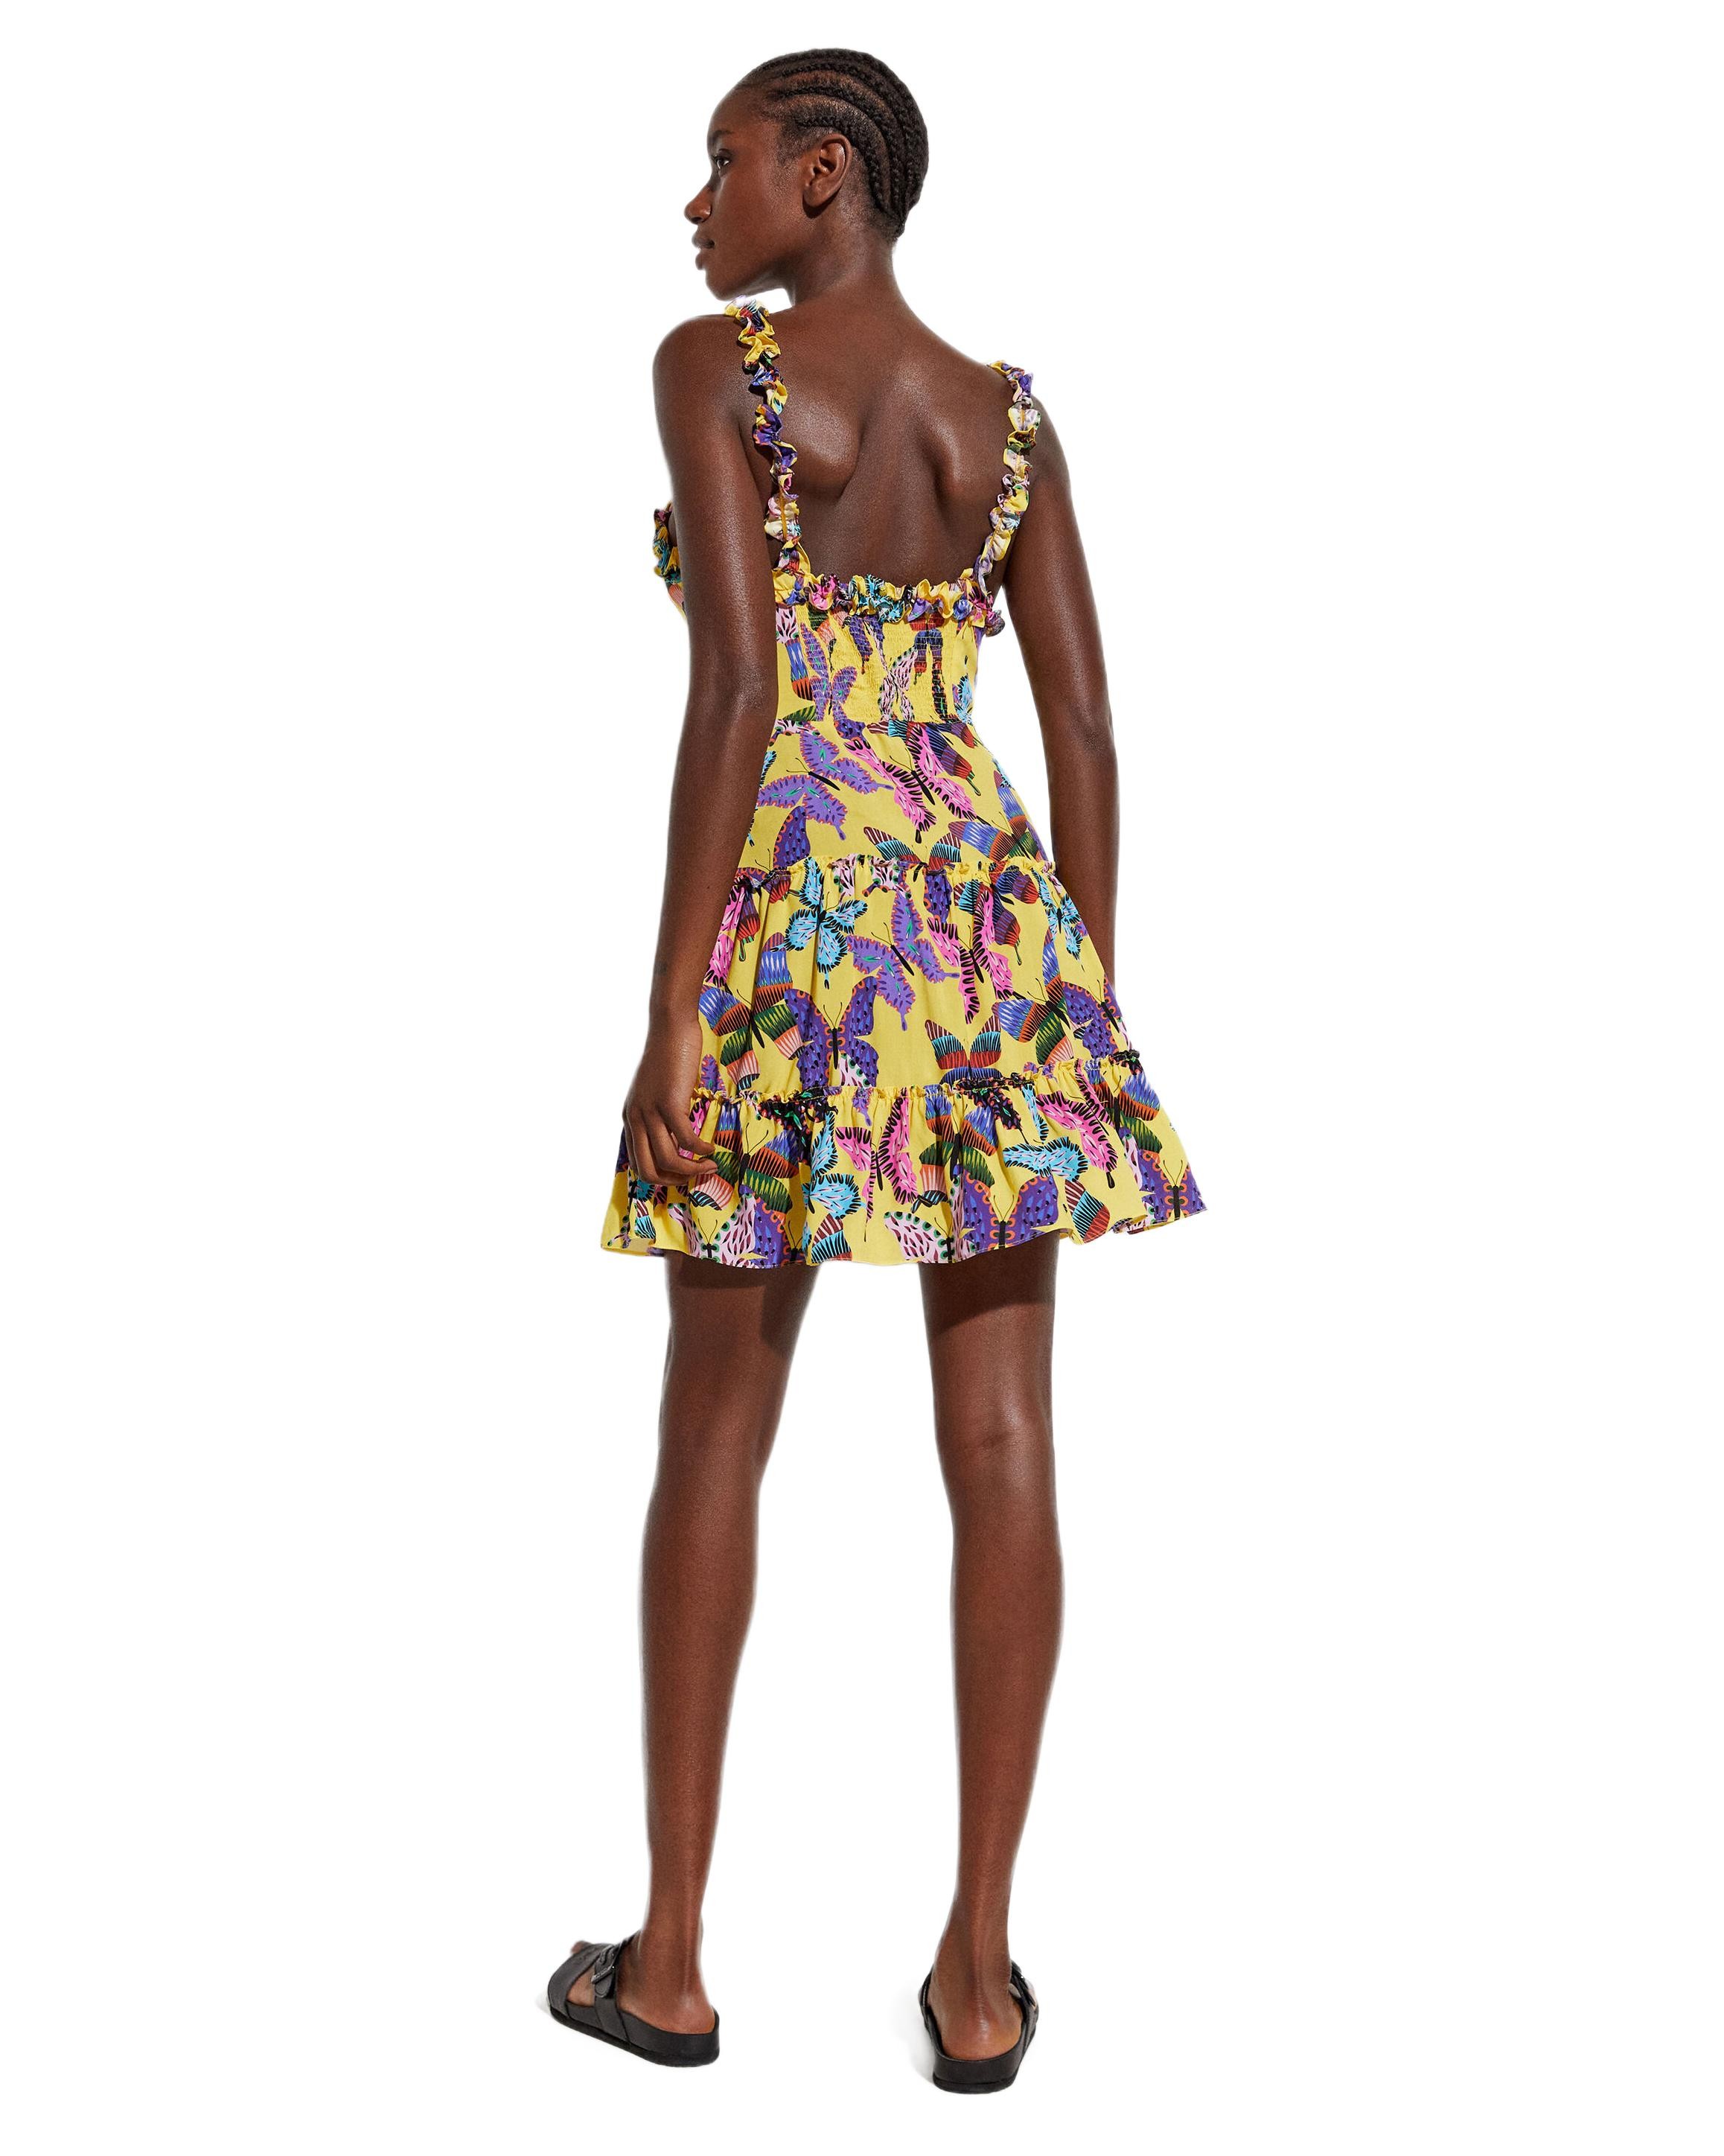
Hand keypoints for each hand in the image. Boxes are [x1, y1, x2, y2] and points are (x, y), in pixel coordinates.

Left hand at [621, 1012, 719, 1185]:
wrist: (670, 1028)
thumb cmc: (669, 1058)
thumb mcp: (657, 1092)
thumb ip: (660, 1115)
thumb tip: (677, 1138)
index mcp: (630, 1118)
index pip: (638, 1164)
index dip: (662, 1177)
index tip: (685, 1173)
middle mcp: (635, 1118)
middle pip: (647, 1171)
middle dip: (674, 1181)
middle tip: (696, 1176)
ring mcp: (650, 1112)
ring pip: (668, 1160)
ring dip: (692, 1169)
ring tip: (711, 1164)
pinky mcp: (669, 1103)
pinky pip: (685, 1140)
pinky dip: (700, 1149)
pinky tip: (711, 1147)